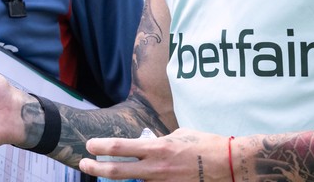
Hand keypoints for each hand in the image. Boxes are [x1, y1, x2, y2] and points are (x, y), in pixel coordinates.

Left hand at [79, 129, 231, 180]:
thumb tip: (147, 145)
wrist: (229, 165)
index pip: (121, 147)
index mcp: (158, 148)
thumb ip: (159, 142)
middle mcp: (156, 168)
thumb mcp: (179, 135)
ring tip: (103, 177)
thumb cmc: (206, 146)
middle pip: (116, 171)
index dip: (101, 146)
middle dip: (95, 168)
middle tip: (83, 165)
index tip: (89, 146)